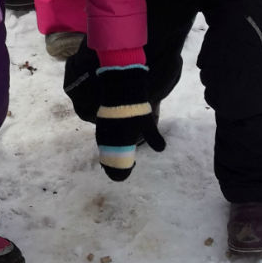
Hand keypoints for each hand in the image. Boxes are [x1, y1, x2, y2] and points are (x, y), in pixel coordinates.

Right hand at [94, 65, 164, 180]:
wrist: (120, 89)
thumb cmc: (135, 108)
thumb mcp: (148, 124)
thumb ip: (154, 138)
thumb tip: (162, 149)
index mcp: (119, 147)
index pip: (118, 171)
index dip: (124, 172)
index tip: (133, 164)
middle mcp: (107, 144)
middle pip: (108, 164)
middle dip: (117, 166)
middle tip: (129, 162)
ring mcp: (101, 135)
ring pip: (104, 153)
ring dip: (112, 156)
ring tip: (123, 151)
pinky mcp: (99, 126)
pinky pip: (102, 143)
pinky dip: (108, 147)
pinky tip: (117, 141)